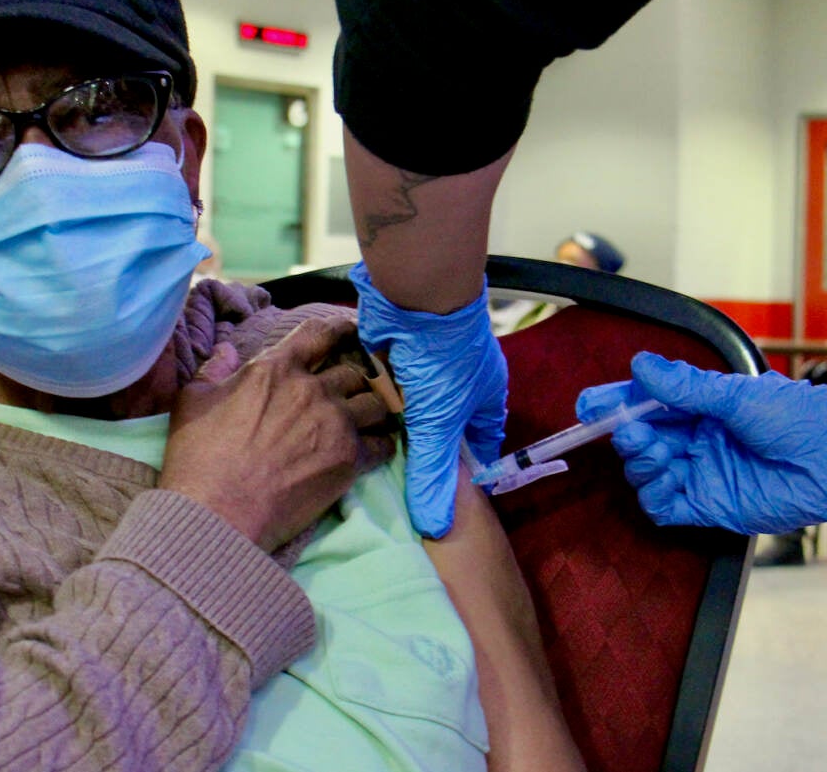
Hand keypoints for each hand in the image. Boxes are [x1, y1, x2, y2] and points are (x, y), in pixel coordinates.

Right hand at [161, 317, 393, 551]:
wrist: (218, 513)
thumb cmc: (198, 459)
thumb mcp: (192, 402)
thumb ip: (213, 370)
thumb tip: (226, 350)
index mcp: (275, 368)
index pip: (321, 333)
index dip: (341, 329)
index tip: (351, 333)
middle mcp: (312, 389)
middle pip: (353, 371)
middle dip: (356, 378)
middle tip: (355, 389)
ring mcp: (335, 423)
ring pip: (376, 403)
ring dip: (373, 410)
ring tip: (368, 420)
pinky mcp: (350, 459)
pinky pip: (384, 443)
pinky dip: (381, 444)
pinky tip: (374, 449)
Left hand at [350, 263, 506, 538]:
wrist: (414, 296)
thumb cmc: (444, 361)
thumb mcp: (440, 425)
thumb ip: (434, 475)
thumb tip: (436, 529)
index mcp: (481, 399)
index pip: (477, 445)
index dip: (463, 471)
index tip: (442, 499)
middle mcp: (453, 386)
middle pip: (436, 430)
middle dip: (419, 452)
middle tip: (395, 489)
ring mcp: (419, 371)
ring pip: (403, 410)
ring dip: (387, 427)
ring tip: (362, 465)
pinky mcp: (388, 357)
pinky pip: (376, 387)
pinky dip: (366, 401)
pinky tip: (345, 428)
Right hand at [575, 352, 826, 535]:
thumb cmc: (800, 418)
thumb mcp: (738, 394)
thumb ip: (686, 387)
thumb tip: (641, 366)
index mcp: (705, 408)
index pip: (648, 405)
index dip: (616, 404)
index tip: (588, 406)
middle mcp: (699, 440)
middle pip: (642, 439)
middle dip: (627, 434)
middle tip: (631, 430)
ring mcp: (702, 474)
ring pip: (647, 473)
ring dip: (641, 462)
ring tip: (657, 451)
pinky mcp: (710, 507)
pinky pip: (665, 507)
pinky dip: (653, 495)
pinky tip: (661, 479)